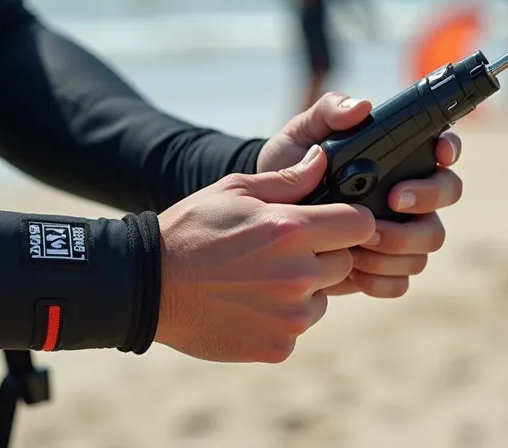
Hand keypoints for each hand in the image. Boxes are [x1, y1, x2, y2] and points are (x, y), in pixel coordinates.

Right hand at [155, 146, 375, 362]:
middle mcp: (298, 275)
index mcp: (292, 230)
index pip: (360, 225)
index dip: (349, 221)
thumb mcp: (234, 191)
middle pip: (345, 263)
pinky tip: (246, 304)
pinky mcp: (277, 347)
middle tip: (281, 252)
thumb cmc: (191, 230)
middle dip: (324, 255)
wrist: (147, 286)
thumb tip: (324, 160)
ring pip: (322, 299)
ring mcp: (290, 316)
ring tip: (257, 279)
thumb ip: (288, 180)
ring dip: (303, 290)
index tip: (332, 223)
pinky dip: (279, 319)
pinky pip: (297, 329)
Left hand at [258, 92, 462, 298]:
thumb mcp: (305, 130)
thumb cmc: (293, 161)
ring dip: (399, 243)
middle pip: (447, 194)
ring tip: (361, 241)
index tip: (438, 154)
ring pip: (429, 240)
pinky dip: (383, 277)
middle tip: (391, 199)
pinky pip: (403, 279)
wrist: (270, 211)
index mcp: (400, 155)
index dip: (450, 148)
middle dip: (425, 199)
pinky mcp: (385, 265)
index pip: (443, 146)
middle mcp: (411, 192)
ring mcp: (402, 231)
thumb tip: (361, 107)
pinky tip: (356, 269)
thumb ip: (330, 110)